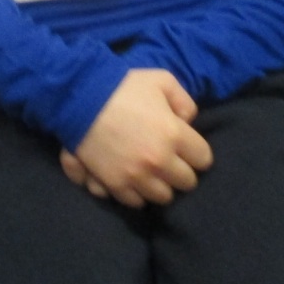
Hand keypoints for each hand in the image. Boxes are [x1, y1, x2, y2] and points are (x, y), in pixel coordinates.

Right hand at [70, 70, 212, 207]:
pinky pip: (136, 202)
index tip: (187, 147)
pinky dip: (138, 193)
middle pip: (187, 182)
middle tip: (171, 160)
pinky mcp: (115, 185)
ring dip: (161, 185)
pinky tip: (134, 179)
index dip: (197, 153)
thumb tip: (189, 122)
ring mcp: (136, 176)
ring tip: (152, 172)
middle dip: (182, 171)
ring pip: (164, 197)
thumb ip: (184, 102)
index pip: (204, 160)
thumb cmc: (123, 86)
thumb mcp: (162, 80)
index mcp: (174, 134)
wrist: (80, 98)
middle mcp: (159, 161)